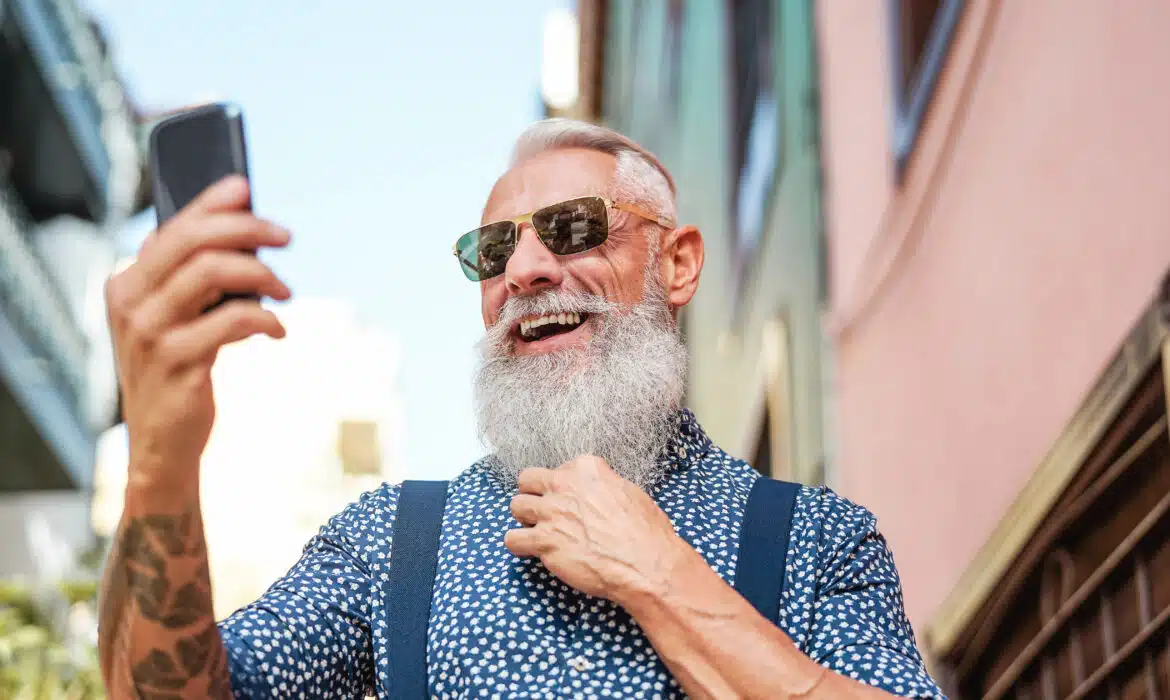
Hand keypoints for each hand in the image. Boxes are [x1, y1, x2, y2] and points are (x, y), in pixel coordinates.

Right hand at [105, 176, 290, 491]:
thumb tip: (243, 231)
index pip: (172, 227)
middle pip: (193, 241)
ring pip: (212, 272)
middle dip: (246, 229)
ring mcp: (150, 333)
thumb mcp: (177, 320)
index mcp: (127, 284)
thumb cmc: (178, 372)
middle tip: (285, 237)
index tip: (245, 187)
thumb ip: (194, 279)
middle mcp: (130, 302)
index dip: (211, 203)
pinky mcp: (177, 363)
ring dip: (261, 275)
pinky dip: (264, 319)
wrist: (161, 443)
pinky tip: (277, 329)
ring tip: (285, 291)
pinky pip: (232, 320)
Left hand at [504, 455, 690, 602]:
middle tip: (544, 512)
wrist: (644, 563)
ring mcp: (551, 512)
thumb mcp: (627, 492)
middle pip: (527, 480)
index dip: (562, 488)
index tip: (571, 502)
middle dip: (533, 495)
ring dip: (525, 519)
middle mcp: (564, 484)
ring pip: (516, 506)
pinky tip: (531, 551)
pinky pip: (512, 539)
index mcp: (586, 468)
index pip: (558, 469)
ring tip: (538, 532)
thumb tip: (594, 496)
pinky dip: (519, 545)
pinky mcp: (544, 540)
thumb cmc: (645, 532)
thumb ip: (602, 486)